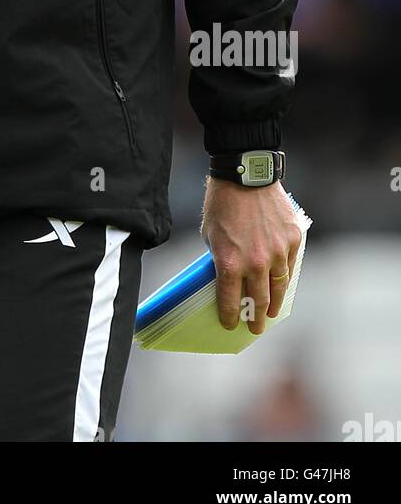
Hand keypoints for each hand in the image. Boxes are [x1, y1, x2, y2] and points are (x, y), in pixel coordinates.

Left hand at [201, 176, 301, 334]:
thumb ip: (221, 258)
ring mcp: (277, 252)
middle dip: (255, 319)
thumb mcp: (210, 235)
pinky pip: (290, 265)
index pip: (230, 302)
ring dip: (275, 304)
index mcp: (230, 263)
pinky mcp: (292, 240)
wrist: (245, 174)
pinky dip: (285, 276)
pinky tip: (282, 284)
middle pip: (258, 301)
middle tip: (255, 328)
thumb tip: (228, 276)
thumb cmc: (221, 203)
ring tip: (271, 313)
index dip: (229, 317)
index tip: (229, 325)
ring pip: (279, 287)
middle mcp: (256, 263)